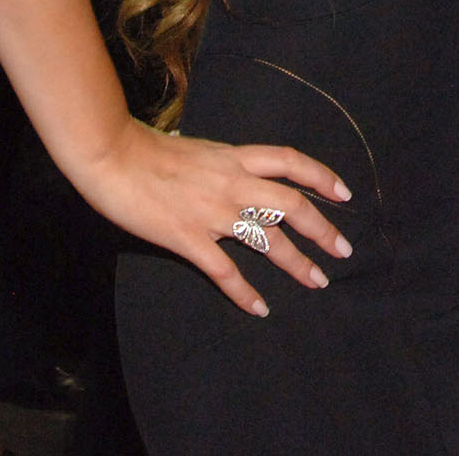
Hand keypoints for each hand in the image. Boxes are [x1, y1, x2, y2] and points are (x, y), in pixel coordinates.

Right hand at [75, 120, 352, 316]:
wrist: (113, 156)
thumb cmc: (149, 149)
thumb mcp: (200, 149)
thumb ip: (224, 164)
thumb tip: (238, 172)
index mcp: (235, 157)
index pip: (291, 162)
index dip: (322, 176)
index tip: (344, 193)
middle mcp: (233, 183)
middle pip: (293, 204)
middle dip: (322, 229)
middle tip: (344, 250)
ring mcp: (213, 213)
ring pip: (268, 240)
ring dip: (296, 263)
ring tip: (317, 280)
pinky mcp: (189, 239)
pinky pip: (225, 271)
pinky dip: (244, 293)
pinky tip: (260, 308)